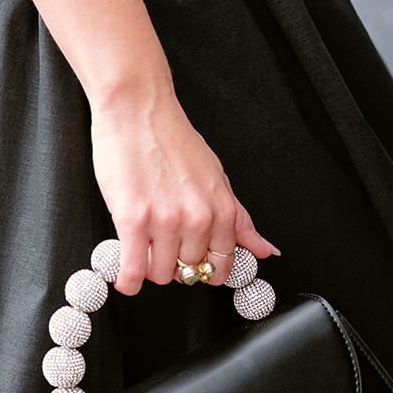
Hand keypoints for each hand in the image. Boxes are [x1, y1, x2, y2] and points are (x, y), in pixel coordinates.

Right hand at [90, 81, 279, 295]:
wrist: (139, 110)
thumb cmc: (173, 140)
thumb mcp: (218, 179)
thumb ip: (240, 220)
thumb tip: (265, 250)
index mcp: (222, 211)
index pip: (219, 264)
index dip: (203, 269)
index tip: (191, 264)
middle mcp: (198, 219)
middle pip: (188, 272)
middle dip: (174, 266)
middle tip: (162, 247)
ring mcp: (166, 222)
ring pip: (160, 274)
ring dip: (149, 269)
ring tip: (142, 248)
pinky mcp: (133, 221)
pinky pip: (133, 270)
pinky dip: (128, 281)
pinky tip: (126, 279)